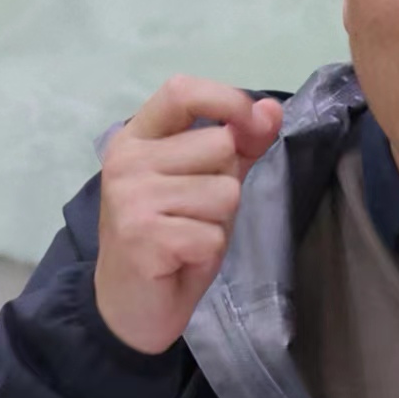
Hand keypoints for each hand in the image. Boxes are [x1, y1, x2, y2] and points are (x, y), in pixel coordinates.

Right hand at [94, 76, 283, 353]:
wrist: (130, 305)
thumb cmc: (170, 238)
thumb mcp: (206, 183)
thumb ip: (238, 145)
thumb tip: (271, 109)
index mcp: (138, 138)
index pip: (182, 91)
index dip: (227, 100)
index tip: (254, 122)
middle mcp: (128, 161)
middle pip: (220, 146)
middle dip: (226, 184)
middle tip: (195, 214)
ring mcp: (132, 197)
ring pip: (224, 191)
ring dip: (218, 222)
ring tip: (187, 236)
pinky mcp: (144, 236)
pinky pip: (213, 233)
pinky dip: (208, 251)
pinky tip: (181, 259)